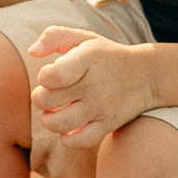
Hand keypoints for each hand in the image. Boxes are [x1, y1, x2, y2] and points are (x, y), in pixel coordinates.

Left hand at [27, 27, 157, 148]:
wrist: (146, 76)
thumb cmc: (105, 56)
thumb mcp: (84, 38)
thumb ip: (53, 36)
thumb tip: (32, 51)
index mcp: (88, 59)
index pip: (54, 75)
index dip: (44, 77)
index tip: (50, 75)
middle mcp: (95, 84)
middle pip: (48, 100)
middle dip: (40, 98)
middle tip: (49, 94)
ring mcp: (102, 107)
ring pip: (60, 123)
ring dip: (49, 120)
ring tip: (54, 112)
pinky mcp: (108, 124)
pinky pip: (81, 141)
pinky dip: (68, 138)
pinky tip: (68, 128)